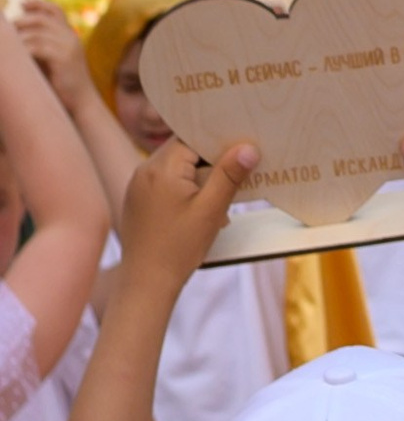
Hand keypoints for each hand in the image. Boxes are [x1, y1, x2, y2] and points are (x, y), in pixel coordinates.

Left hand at [15, 0, 91, 108]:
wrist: (82, 103)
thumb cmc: (63, 84)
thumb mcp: (53, 59)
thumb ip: (41, 45)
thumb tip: (15, 37)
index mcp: (69, 35)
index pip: (55, 10)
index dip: (38, 4)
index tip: (22, 4)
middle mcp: (71, 37)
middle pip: (42, 19)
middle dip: (21, 21)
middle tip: (7, 30)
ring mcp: (68, 47)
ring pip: (37, 33)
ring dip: (19, 38)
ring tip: (7, 46)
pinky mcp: (64, 59)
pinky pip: (38, 47)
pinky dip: (24, 50)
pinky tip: (17, 57)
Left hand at [115, 131, 256, 288]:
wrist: (146, 282)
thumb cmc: (179, 247)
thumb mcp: (211, 210)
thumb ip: (229, 175)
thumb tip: (248, 148)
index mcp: (161, 168)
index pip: (192, 138)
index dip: (217, 141)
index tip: (240, 149)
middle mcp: (144, 170)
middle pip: (183, 151)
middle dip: (210, 161)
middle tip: (236, 173)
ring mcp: (137, 186)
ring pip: (175, 167)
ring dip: (199, 177)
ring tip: (219, 200)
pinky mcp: (137, 200)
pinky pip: (165, 183)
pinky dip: (185, 189)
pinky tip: (200, 211)